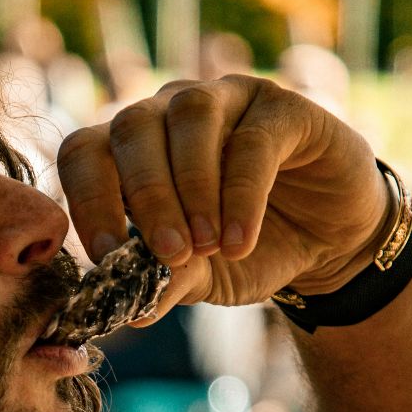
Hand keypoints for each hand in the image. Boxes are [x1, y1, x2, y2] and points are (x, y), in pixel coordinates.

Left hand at [56, 76, 390, 322]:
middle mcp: (170, 111)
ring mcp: (227, 98)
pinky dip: (240, 194)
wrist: (326, 244)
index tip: (104, 254)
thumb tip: (126, 313)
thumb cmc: (248, 251)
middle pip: (131, 127)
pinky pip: (252, 139)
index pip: (84, 152)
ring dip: (191, 186)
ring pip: (190, 117)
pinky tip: (240, 240)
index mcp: (132, 149)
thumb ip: (160, 285)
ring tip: (208, 246)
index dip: (85, 198)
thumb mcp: (199, 278)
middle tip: (168, 254)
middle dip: (145, 196)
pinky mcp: (283, 107)